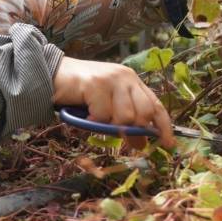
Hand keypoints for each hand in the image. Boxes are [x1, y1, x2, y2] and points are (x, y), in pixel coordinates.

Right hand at [52, 56, 175, 148]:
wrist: (52, 75)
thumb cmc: (80, 93)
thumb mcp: (108, 106)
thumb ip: (125, 118)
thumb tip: (142, 142)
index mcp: (132, 81)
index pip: (156, 106)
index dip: (165, 127)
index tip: (168, 145)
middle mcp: (126, 77)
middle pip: (144, 114)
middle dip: (132, 130)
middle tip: (115, 132)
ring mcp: (111, 79)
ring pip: (125, 117)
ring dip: (108, 125)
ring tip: (95, 117)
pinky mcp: (96, 83)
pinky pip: (104, 115)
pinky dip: (93, 121)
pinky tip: (86, 112)